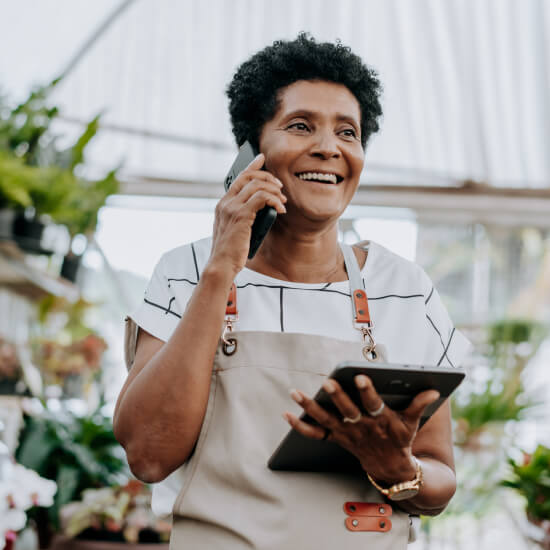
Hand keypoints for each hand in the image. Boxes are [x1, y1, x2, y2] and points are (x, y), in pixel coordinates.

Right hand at [208, 153, 286, 276]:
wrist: (221, 265)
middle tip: (280, 188)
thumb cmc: (230, 252)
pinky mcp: (241, 216)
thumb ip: (244, 216)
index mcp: (223, 204)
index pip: (237, 177)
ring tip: (282, 201)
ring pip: (257, 185)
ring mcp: (231, 208)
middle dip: (268, 177)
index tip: (262, 158)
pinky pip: (262, 198)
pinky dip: (274, 201)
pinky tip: (281, 209)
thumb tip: (263, 207)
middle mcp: (225, 203)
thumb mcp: (236, 230)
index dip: (251, 166)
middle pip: (248, 177)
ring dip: (274, 190)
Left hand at [284, 375, 439, 483]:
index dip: (368, 392)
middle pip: (347, 411)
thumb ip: (419, 404)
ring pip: (326, 420)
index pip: (374, 405)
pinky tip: (286, 413)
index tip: (362, 378)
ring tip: (295, 392)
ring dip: (309, 407)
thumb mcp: (412, 423)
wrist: (391, 469)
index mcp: (380, 421)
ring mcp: (346, 433)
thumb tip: (434, 389)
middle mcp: (361, 427)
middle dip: (338, 397)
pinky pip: (315, 434)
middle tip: (327, 381)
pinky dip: (300, 426)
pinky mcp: (336, 438)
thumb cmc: (400, 438)